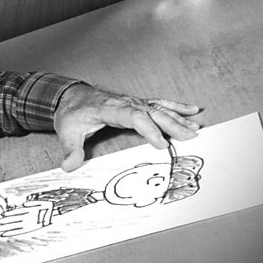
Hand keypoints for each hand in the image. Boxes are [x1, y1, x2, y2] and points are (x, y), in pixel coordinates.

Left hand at [0, 195, 52, 237]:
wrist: (54, 216)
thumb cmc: (47, 208)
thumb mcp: (40, 202)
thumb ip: (32, 203)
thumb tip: (24, 204)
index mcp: (29, 211)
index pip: (16, 212)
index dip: (8, 214)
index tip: (1, 216)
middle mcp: (27, 218)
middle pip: (13, 220)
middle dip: (3, 223)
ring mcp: (28, 224)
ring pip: (14, 226)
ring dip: (4, 228)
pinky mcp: (30, 229)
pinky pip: (19, 232)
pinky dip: (11, 233)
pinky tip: (4, 235)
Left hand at [54, 83, 200, 171]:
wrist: (71, 96)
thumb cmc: (71, 113)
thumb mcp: (66, 131)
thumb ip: (70, 149)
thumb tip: (69, 166)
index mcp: (108, 108)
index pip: (132, 116)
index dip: (148, 129)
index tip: (162, 144)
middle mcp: (124, 103)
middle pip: (151, 112)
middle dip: (172, 124)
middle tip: (190, 136)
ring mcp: (132, 102)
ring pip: (159, 108)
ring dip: (178, 117)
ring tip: (196, 127)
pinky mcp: (137, 104)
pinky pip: (159, 104)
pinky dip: (176, 107)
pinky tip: (192, 110)